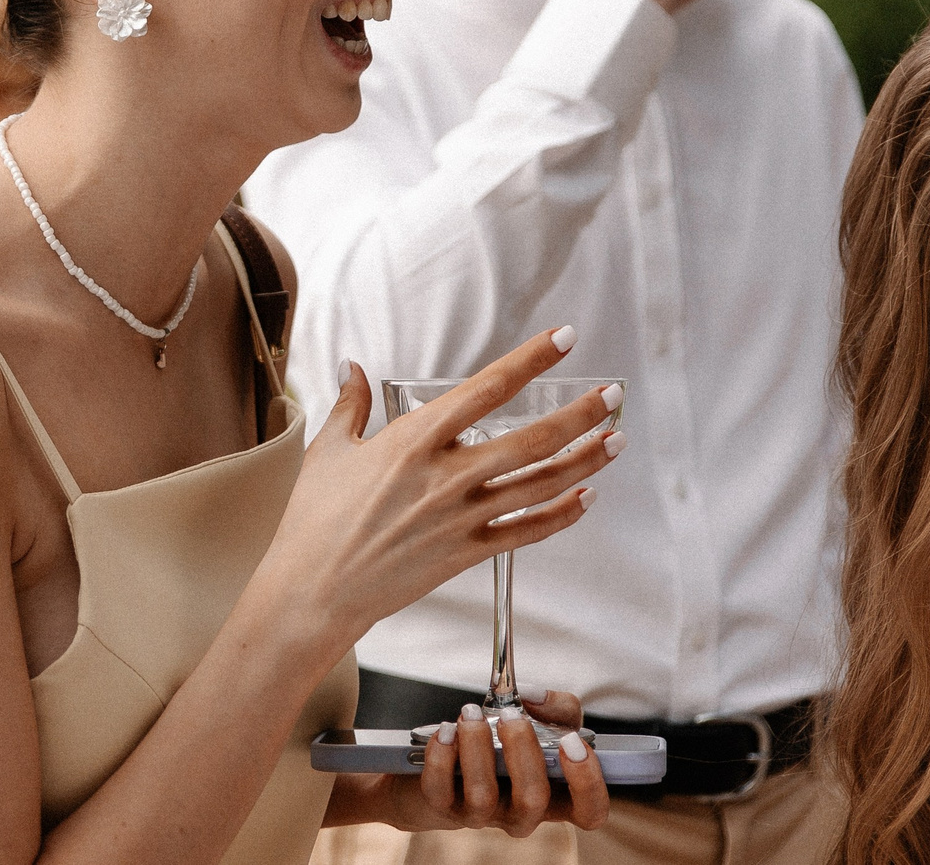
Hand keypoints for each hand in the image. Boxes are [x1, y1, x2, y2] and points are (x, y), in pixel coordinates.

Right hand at [269, 328, 624, 649]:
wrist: (314, 590)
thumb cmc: (314, 521)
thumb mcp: (327, 451)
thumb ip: (350, 404)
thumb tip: (353, 367)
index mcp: (413, 439)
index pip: (486, 389)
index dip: (530, 361)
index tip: (562, 339)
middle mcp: (446, 476)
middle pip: (531, 438)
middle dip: (579, 414)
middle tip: (612, 395)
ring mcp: (460, 517)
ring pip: (539, 484)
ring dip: (584, 461)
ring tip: (615, 440)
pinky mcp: (466, 555)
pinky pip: (526, 532)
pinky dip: (561, 515)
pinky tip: (585, 498)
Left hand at [350, 690, 608, 835]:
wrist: (451, 760)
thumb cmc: (508, 744)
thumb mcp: (546, 723)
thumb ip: (558, 707)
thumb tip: (534, 697)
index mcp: (556, 796)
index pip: (589, 811)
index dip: (588, 783)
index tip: (573, 742)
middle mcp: (522, 813)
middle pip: (534, 800)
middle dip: (523, 752)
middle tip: (512, 715)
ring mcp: (482, 815)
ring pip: (484, 797)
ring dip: (477, 747)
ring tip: (471, 714)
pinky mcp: (444, 808)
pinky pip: (441, 791)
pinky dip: (441, 757)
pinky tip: (446, 731)